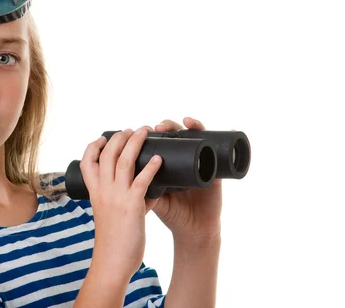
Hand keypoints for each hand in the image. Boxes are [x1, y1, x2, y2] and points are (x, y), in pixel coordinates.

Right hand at [80, 127, 163, 279]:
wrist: (112, 262)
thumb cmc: (113, 242)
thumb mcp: (111, 216)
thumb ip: (127, 200)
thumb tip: (148, 191)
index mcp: (94, 193)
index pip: (87, 163)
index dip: (93, 147)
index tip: (102, 138)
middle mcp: (103, 191)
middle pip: (107, 155)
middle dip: (118, 138)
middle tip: (130, 129)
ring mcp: (117, 197)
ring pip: (124, 161)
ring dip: (135, 143)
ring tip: (145, 131)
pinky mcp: (132, 205)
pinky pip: (142, 180)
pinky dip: (151, 167)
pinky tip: (159, 159)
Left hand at [145, 117, 221, 242]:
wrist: (193, 230)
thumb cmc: (172, 214)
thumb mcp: (154, 198)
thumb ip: (142, 187)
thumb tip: (125, 174)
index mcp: (168, 163)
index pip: (160, 141)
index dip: (152, 133)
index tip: (140, 130)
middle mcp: (184, 159)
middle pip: (177, 135)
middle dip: (168, 126)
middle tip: (159, 127)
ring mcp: (201, 162)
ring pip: (197, 138)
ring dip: (193, 126)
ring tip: (186, 123)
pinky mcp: (215, 171)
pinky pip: (220, 153)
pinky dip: (225, 138)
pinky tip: (228, 129)